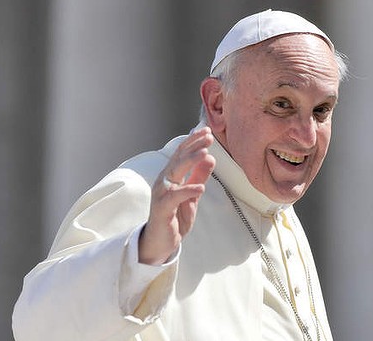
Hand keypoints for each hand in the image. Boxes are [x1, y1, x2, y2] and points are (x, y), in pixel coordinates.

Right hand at [139, 127, 215, 264]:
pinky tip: (201, 187)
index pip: (181, 153)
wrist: (162, 241)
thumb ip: (199, 176)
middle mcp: (164, 181)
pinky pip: (175, 197)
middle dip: (193, 146)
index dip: (193, 141)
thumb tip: (210, 157)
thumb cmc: (175, 216)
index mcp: (170, 175)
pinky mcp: (162, 208)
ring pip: (175, 172)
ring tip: (205, 152)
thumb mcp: (192, 194)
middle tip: (208, 136)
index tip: (207, 131)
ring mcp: (161, 194)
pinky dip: (188, 190)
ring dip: (190, 161)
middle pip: (178, 158)